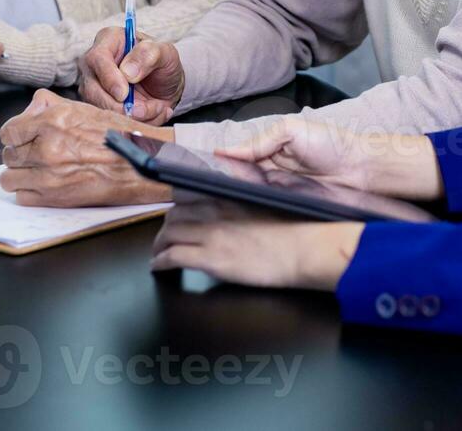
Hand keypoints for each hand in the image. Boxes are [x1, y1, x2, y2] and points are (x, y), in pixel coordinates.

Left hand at [0, 88, 174, 205]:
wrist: (139, 164)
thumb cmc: (117, 136)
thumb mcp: (83, 108)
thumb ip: (50, 105)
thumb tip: (28, 110)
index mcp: (52, 121)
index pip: (9, 132)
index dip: (16, 135)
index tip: (23, 139)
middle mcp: (46, 147)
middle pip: (8, 155)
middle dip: (20, 155)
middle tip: (37, 155)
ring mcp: (47, 174)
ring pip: (9, 178)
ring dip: (21, 175)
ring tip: (39, 171)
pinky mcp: (53, 197)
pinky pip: (22, 197)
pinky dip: (31, 192)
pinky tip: (47, 184)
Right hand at [77, 25, 183, 125]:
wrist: (165, 82)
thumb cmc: (162, 61)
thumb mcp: (165, 52)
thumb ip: (149, 54)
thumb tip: (128, 72)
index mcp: (108, 40)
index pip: (98, 59)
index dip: (109, 78)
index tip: (124, 94)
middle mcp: (95, 64)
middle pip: (92, 89)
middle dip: (121, 106)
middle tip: (145, 109)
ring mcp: (94, 87)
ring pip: (101, 109)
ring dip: (132, 116)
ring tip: (156, 108)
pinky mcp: (100, 106)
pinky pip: (112, 121)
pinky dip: (135, 123)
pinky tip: (153, 114)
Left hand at [149, 194, 363, 290]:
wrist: (303, 248)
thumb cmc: (295, 230)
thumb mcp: (266, 206)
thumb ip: (242, 205)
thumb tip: (232, 213)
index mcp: (229, 196)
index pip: (189, 194)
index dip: (178, 206)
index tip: (176, 213)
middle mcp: (215, 210)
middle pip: (174, 214)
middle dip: (166, 226)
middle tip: (165, 237)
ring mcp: (210, 233)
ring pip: (168, 233)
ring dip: (159, 244)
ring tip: (158, 253)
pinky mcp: (209, 257)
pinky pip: (172, 257)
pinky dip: (160, 262)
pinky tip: (158, 268)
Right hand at [218, 117, 443, 200]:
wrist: (362, 168)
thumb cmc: (332, 143)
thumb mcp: (292, 131)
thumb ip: (260, 141)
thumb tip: (227, 151)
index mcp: (268, 152)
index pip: (236, 161)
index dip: (219, 167)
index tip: (196, 172)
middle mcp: (270, 174)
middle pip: (239, 182)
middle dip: (222, 187)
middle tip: (200, 193)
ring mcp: (279, 193)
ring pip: (250, 198)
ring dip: (236, 201)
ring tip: (213, 205)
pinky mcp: (290, 209)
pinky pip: (268, 210)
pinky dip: (256, 211)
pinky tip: (242, 214)